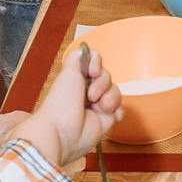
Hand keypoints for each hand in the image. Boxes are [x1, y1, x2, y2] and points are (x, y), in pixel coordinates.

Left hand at [26, 43, 123, 168]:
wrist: (63, 131)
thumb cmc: (61, 103)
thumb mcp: (68, 71)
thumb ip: (79, 56)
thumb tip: (87, 49)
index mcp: (76, 80)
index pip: (96, 65)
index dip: (97, 66)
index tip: (92, 71)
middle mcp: (87, 92)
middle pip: (108, 77)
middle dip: (103, 83)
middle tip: (91, 94)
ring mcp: (97, 106)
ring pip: (116, 92)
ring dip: (110, 97)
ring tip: (98, 106)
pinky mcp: (106, 121)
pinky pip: (120, 110)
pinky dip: (117, 110)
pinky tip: (107, 112)